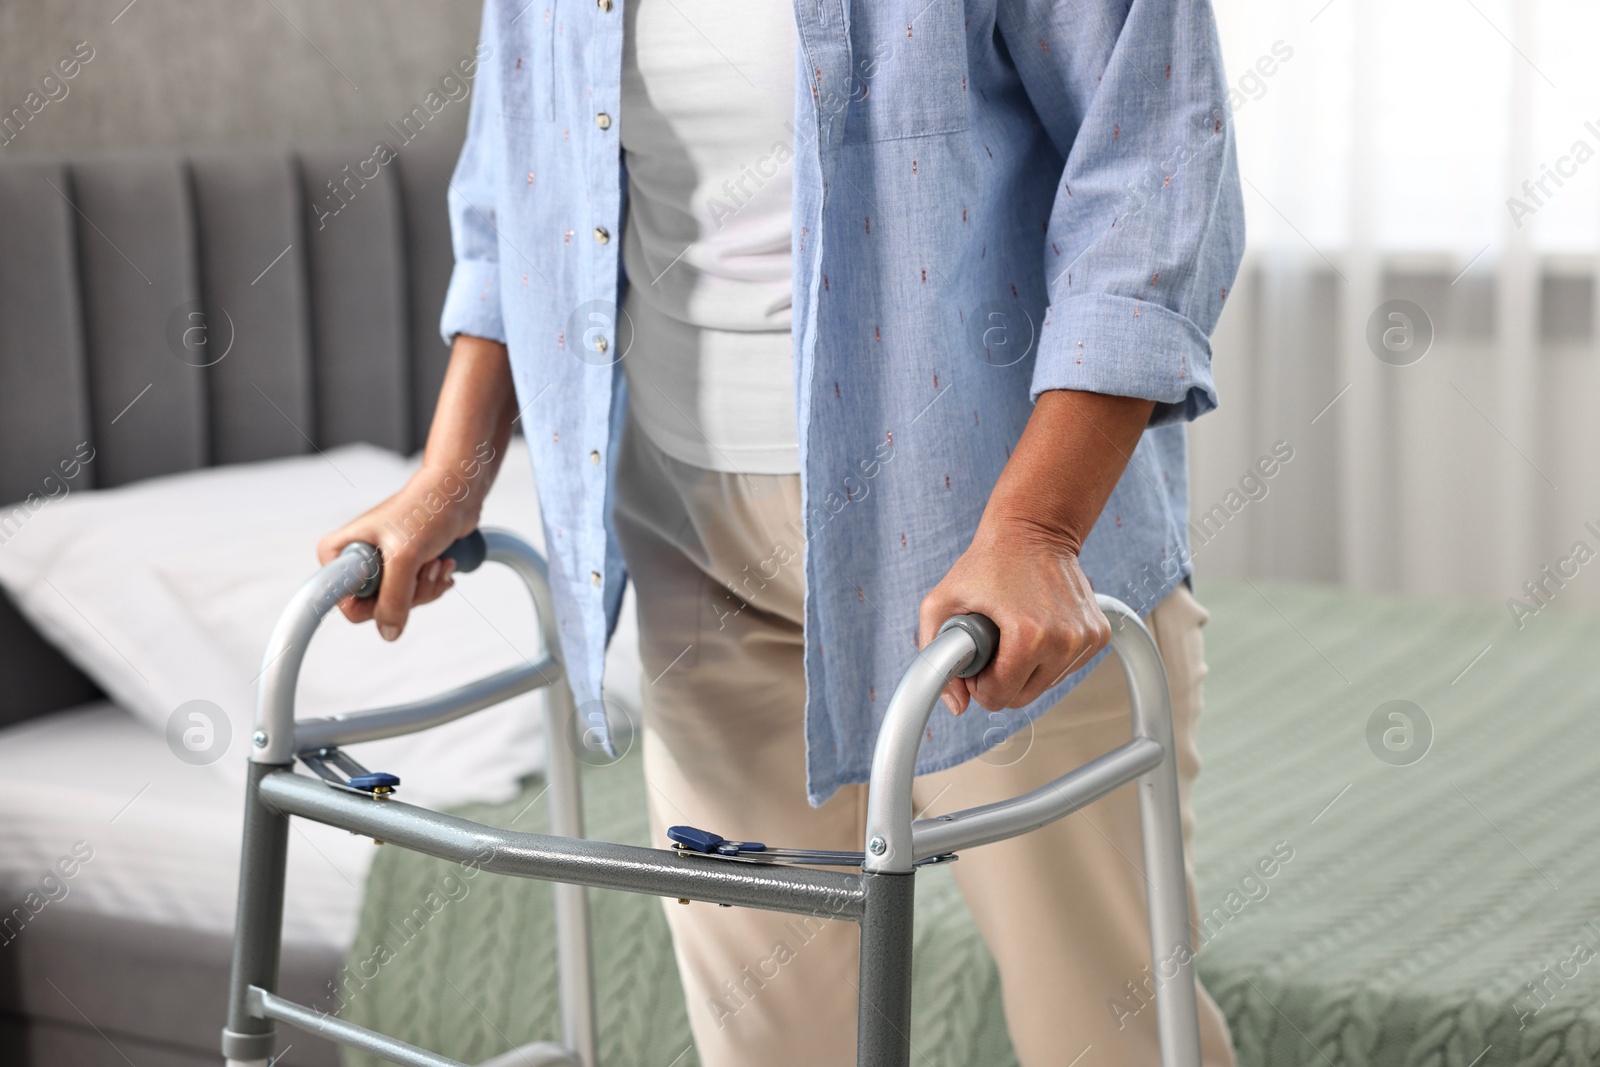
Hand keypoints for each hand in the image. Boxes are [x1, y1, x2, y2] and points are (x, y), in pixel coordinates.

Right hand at [316, 332, 516, 640]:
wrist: (458, 491)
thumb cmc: (427, 509)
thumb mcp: (405, 558)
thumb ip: (394, 599)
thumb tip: (389, 633)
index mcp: (338, 553)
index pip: (342, 602)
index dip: (368, 601)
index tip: (391, 582)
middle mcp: (354, 561)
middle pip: (376, 608)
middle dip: (408, 594)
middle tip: (423, 567)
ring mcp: (379, 567)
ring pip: (399, 605)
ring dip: (426, 588)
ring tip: (436, 562)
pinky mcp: (402, 569)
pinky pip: (415, 596)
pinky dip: (433, 584)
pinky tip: (443, 564)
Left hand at [919, 515, 1109, 713]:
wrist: (1033, 529)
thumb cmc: (987, 563)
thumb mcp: (941, 602)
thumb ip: (935, 657)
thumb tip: (957, 707)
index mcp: (1028, 636)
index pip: (999, 697)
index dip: (979, 684)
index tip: (976, 657)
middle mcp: (1064, 640)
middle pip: (1023, 697)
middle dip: (1000, 679)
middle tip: (991, 645)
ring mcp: (1086, 637)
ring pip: (1045, 685)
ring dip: (1024, 669)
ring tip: (1012, 632)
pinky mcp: (1099, 634)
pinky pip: (1065, 668)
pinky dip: (1047, 658)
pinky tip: (1036, 627)